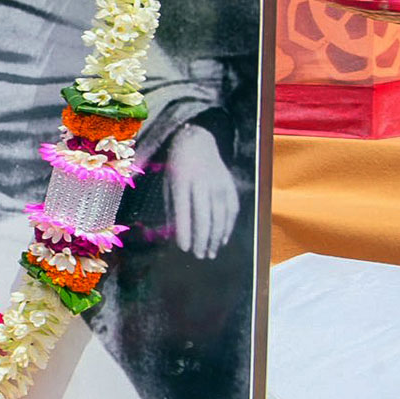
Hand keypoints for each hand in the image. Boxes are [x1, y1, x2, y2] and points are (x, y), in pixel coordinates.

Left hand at [164, 124, 237, 259]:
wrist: (197, 142)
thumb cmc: (176, 168)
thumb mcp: (167, 184)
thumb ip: (172, 208)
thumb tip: (176, 235)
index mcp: (182, 181)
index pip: (184, 210)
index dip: (185, 231)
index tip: (184, 248)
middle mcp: (202, 183)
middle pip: (205, 217)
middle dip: (202, 239)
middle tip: (199, 256)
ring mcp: (219, 184)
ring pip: (220, 216)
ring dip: (216, 237)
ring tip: (210, 253)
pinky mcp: (230, 185)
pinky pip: (231, 210)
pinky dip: (228, 227)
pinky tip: (222, 240)